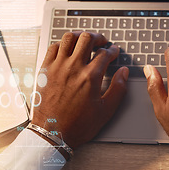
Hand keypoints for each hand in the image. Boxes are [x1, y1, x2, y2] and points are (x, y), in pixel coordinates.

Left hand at [31, 32, 128, 150]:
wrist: (52, 133)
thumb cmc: (77, 125)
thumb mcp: (105, 110)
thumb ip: (118, 89)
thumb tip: (123, 72)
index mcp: (90, 77)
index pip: (105, 53)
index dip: (112, 50)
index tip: (114, 51)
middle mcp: (73, 67)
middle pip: (87, 38)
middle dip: (97, 37)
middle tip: (101, 41)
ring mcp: (58, 66)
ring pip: (69, 38)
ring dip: (80, 36)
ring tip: (85, 40)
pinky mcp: (45, 69)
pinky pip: (54, 47)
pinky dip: (62, 44)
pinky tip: (67, 48)